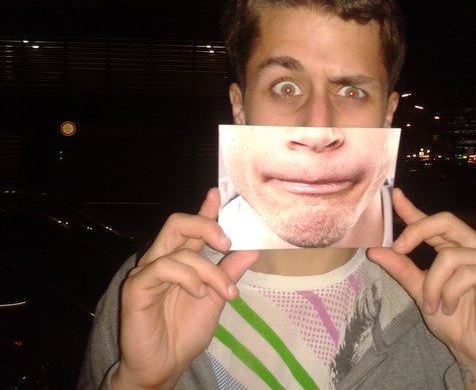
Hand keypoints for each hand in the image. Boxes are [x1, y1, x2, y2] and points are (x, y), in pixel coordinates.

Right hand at [113, 188, 258, 389]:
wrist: (164, 367)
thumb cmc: (185, 333)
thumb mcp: (216, 299)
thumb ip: (229, 273)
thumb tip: (252, 249)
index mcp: (181, 261)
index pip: (191, 228)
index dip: (204, 210)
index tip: (217, 194)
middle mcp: (162, 260)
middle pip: (177, 223)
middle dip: (205, 225)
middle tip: (227, 243)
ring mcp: (147, 272)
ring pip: (178, 249)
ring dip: (209, 269)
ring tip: (224, 292)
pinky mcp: (137, 287)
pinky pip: (163, 268)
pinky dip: (188, 278)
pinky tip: (199, 294)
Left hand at [368, 188, 475, 388]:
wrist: (475, 352)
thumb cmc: (452, 321)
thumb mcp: (420, 291)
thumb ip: (401, 268)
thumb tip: (374, 249)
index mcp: (457, 247)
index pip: (434, 221)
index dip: (413, 208)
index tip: (393, 195)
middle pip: (446, 220)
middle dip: (416, 232)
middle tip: (398, 249)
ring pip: (450, 255)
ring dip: (433, 284)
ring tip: (434, 306)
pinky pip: (468, 273)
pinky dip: (451, 292)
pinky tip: (451, 307)